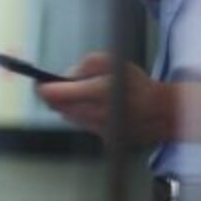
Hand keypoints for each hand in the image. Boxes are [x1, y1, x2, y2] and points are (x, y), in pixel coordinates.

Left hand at [36, 52, 174, 145]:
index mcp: (100, 91)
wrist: (161, 112)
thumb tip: (66, 76)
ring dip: (68, 106)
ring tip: (80, 95)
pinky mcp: (102, 137)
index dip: (43, 88)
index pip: (58, 93)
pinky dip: (82, 116)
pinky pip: (82, 125)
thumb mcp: (113, 62)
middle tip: (53, 87)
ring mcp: (99, 128)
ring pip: (68, 116)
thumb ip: (87, 64)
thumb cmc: (137, 85)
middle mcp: (97, 113)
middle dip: (54, 96)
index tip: (38, 83)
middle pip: (58, 106)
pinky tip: (93, 108)